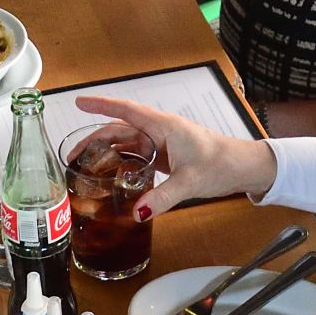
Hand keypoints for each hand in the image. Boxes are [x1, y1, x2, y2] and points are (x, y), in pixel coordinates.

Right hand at [74, 95, 276, 220]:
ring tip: (85, 166)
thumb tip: (136, 212)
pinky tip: (110, 174)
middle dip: (95, 140)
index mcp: (163, 127)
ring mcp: (162, 143)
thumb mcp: (189, 182)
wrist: (243, 167)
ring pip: (127, 143)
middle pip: (120, 130)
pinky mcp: (166, 156)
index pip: (125, 111)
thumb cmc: (220, 164)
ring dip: (106, 152)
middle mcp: (159, 131)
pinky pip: (137, 154)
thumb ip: (162, 197)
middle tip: (72, 156)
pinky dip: (121, 161)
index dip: (101, 105)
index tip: (79, 102)